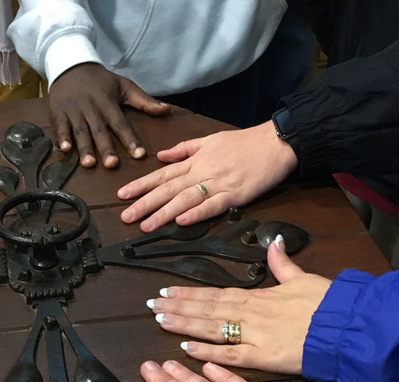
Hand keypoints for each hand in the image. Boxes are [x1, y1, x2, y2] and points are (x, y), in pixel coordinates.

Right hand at [49, 63, 170, 167]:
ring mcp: (74, 111)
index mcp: (109, 104)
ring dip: (84, 148)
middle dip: (106, 148)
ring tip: (89, 164)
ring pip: (80, 132)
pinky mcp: (59, 112)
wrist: (71, 65)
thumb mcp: (124, 86)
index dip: (130, 139)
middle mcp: (92, 109)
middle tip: (112, 164)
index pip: (121, 124)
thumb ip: (144, 101)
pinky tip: (64, 150)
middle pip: (100, 131)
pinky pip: (60, 126)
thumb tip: (167, 110)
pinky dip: (61, 137)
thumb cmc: (100, 80)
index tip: (139, 155)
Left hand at [118, 121, 298, 231]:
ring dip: (164, 213)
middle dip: (145, 203)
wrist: (277, 142)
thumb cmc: (244, 142)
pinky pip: (213, 205)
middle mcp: (202, 172)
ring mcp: (218, 184)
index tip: (122, 195)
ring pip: (185, 199)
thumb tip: (160, 155)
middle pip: (168, 189)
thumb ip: (184, 149)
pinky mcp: (236, 194)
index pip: (162, 175)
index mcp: (195, 160)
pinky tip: (181, 221)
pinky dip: (196, 213)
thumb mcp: (210, 139)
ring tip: (145, 225)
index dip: (141, 185)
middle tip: (125, 216)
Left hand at [146, 238, 330, 373]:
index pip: (214, 293)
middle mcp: (249, 314)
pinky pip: (230, 355)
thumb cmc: (328, 303)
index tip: (166, 291)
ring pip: (211, 328)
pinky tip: (185, 350)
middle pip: (206, 309)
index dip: (188, 293)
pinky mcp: (263, 357)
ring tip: (160, 321)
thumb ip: (283, 264)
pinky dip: (207, 352)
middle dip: (177, 307)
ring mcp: (254, 336)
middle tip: (151, 306)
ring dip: (183, 325)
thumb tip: (275, 243)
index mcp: (256, 297)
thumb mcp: (303, 278)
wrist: (347, 326)